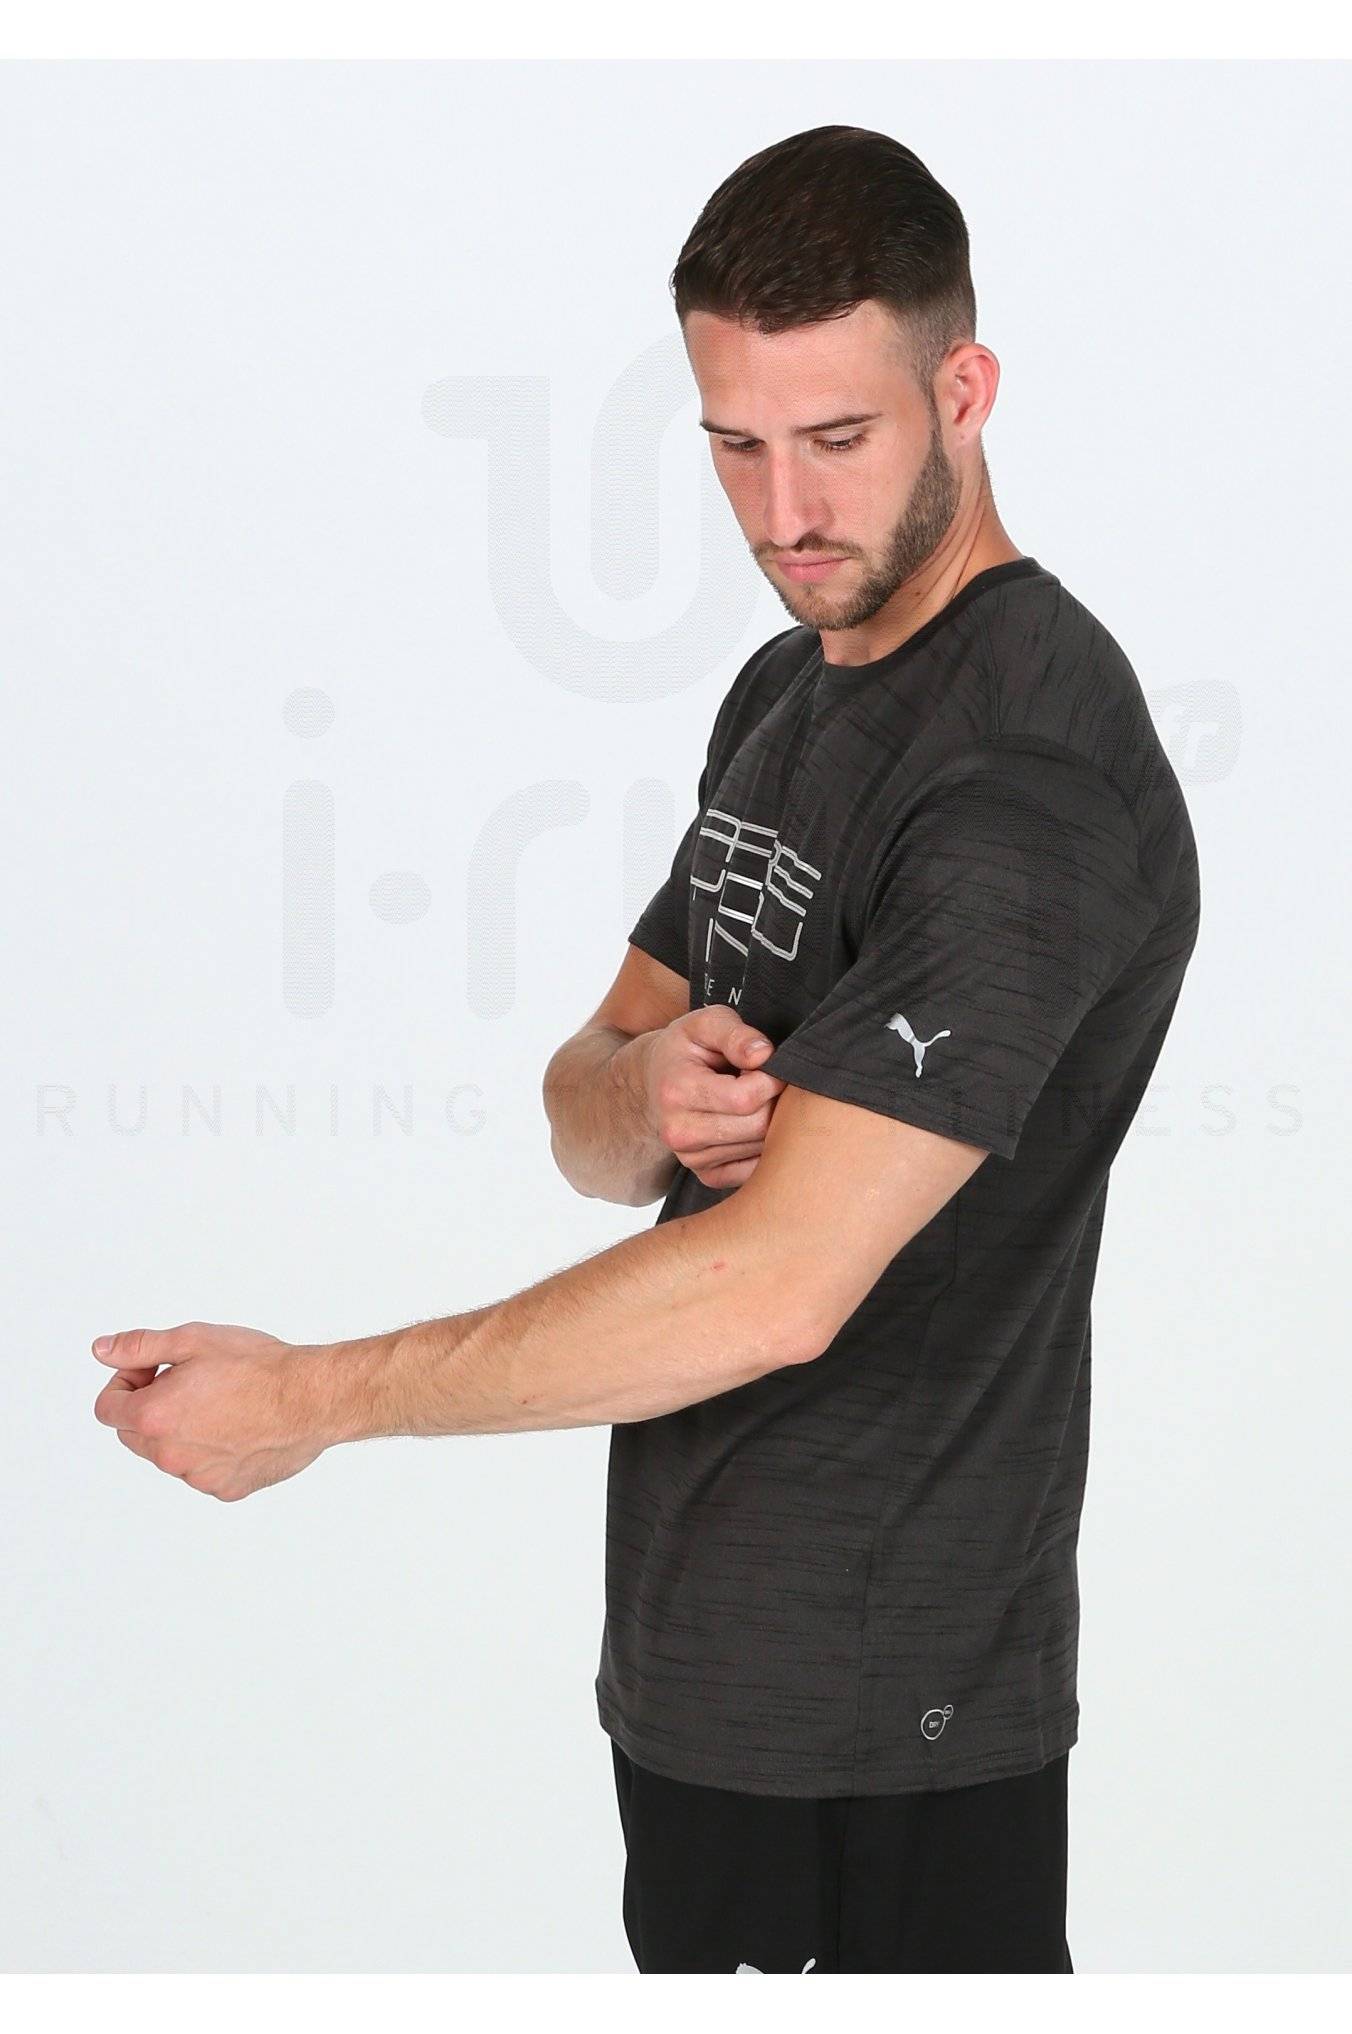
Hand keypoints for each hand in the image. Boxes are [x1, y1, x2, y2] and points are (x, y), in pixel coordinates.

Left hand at [91, 1321, 327, 1501]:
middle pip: (134, 1434)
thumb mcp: (194, 1339)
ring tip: (224, 1403)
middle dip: (151, 1408)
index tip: (153, 1370)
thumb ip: (141, 1346)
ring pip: (171, 1454)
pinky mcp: (226, 1489)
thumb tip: (102, 1350)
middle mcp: (169, 1455)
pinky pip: (203, 1471)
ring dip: (182, 1432)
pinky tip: (241, 1426)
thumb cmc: (259, 1367)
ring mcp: (197, 1477)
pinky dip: (212, 1452)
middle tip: (191, 1382)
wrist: (311, 1399)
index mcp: (153, 1416)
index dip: (125, 1382)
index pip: (108, 1408)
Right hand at [643, 1004, 785, 1190]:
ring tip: (755, 1100)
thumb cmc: (685, 1049)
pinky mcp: (706, 1175)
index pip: (745, 1098)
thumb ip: (735, 1033)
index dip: (771, 1079)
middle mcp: (679, 1132)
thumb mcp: (704, 1024)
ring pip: (759, 1148)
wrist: (655, 1082)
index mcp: (677, 1092)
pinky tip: (751, 1123)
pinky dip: (762, 1146)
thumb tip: (764, 1054)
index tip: (770, 1066)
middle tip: (767, 1082)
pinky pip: (754, 1168)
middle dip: (774, 1101)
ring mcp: (691, 1159)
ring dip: (770, 1123)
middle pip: (757, 1126)